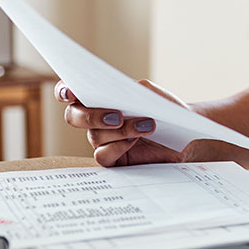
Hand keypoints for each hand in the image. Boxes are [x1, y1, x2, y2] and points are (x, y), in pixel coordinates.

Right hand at [54, 79, 185, 165]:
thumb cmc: (165, 110)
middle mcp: (95, 118)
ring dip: (121, 130)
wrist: (184, 134)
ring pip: (94, 135)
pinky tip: (136, 141)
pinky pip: (102, 155)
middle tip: (117, 116)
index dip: (64, 91)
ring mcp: (102, 140)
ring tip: (146, 126)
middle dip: (91, 116)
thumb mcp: (153, 95)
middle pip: (73, 116)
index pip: (71, 92)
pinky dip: (118, 146)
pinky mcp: (112, 158)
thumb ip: (135, 89)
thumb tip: (121, 92)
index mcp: (100, 97)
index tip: (70, 92)